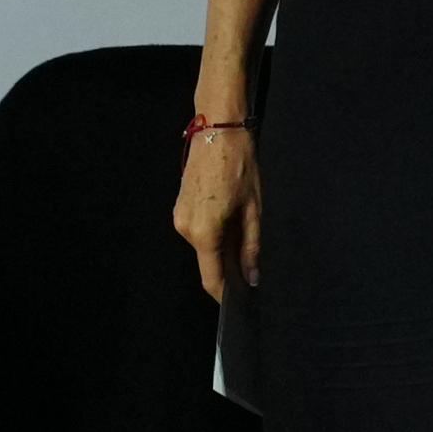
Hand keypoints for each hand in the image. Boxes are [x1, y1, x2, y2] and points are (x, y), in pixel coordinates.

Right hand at [174, 126, 261, 298]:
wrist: (217, 128)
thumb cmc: (239, 165)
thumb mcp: (253, 209)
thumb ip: (251, 247)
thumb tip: (252, 278)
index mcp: (203, 233)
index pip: (211, 278)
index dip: (226, 295)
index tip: (242, 303)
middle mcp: (184, 229)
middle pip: (207, 262)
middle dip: (227, 267)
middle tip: (252, 261)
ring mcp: (178, 216)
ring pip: (202, 246)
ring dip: (221, 247)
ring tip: (243, 231)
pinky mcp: (179, 206)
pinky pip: (197, 231)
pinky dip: (213, 233)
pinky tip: (230, 219)